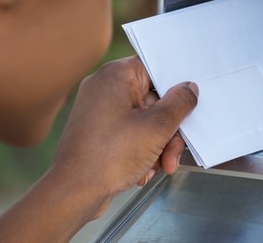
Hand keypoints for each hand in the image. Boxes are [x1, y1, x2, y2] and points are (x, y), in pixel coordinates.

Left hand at [48, 56, 197, 220]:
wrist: (73, 193)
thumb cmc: (110, 156)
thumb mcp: (157, 128)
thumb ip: (179, 104)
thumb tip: (189, 88)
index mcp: (116, 75)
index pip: (155, 69)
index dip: (174, 88)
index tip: (187, 105)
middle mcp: (104, 87)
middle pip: (153, 100)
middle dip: (167, 131)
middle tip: (173, 153)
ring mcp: (99, 110)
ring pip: (144, 120)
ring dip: (157, 146)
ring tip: (158, 167)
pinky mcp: (97, 130)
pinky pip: (129, 133)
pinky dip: (140, 151)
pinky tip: (142, 172)